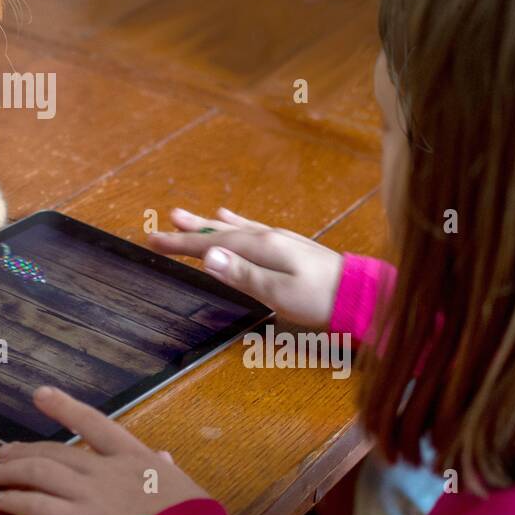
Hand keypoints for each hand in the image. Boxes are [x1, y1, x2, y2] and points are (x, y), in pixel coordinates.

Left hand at [0, 387, 211, 514]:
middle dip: (27, 450)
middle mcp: (107, 472)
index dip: (63, 407)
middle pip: (56, 451)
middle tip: (5, 451)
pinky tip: (5, 502)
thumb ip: (165, 469)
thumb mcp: (181, 485)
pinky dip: (19, 502)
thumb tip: (164, 458)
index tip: (40, 394)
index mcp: (134, 458)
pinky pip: (39, 508)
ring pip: (41, 474)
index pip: (93, 423)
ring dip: (15, 473)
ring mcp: (92, 497)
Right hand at [147, 206, 342, 328]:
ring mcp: (277, 239)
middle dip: (187, 231)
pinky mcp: (286, 246)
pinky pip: (250, 228)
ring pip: (232, 228)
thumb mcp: (278, 292)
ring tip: (184, 216)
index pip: (211, 243)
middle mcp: (266, 237)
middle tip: (160, 225)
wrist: (360, 295)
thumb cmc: (320, 298)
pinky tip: (228, 216)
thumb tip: (208, 256)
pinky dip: (233, 222)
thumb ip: (242, 274)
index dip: (181, 243)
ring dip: (205, 224)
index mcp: (260, 247)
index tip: (154, 240)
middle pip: (218, 231)